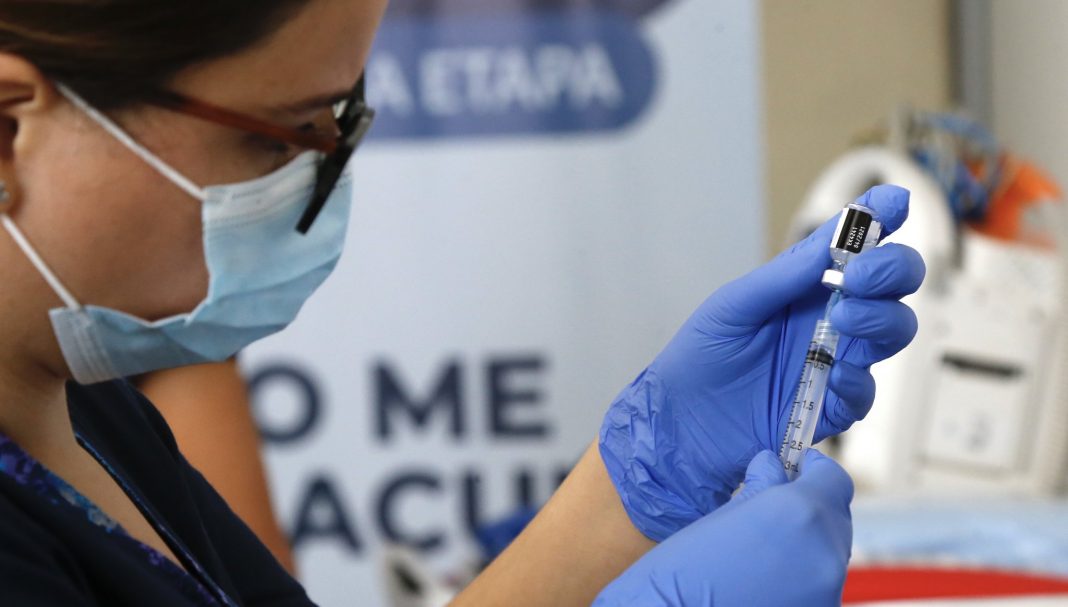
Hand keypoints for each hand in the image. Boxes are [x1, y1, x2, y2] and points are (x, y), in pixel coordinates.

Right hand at [593, 450, 853, 606]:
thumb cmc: (683, 575)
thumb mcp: (720, 517)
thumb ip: (760, 487)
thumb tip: (773, 467)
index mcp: (799, 514)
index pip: (834, 480)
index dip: (815, 470)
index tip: (799, 467)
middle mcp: (824, 552)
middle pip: (834, 516)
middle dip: (808, 506)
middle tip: (774, 507)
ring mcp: (827, 590)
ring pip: (827, 552)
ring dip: (805, 543)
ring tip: (764, 548)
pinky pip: (819, 583)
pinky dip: (801, 574)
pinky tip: (767, 576)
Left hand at [600, 185, 924, 540]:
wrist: (679, 424)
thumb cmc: (699, 358)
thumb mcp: (732, 307)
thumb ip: (783, 278)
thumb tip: (830, 242)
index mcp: (805, 286)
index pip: (856, 247)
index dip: (882, 220)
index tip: (894, 203)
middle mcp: (828, 318)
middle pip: (893, 286)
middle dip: (892, 271)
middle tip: (862, 276)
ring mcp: (834, 360)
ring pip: (892, 332)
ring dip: (881, 319)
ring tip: (846, 318)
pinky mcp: (831, 405)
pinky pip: (865, 391)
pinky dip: (857, 378)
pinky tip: (834, 373)